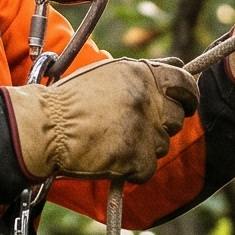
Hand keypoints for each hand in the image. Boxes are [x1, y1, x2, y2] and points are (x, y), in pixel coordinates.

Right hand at [1, 58, 198, 181]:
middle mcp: (147, 99)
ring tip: (114, 141)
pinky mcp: (136, 158)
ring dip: (144, 147)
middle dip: (161, 124)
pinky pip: (147, 169)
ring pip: (162, 145)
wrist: (45, 128)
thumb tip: (180, 65)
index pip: (185, 84)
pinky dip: (132, 169)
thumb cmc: (71, 100)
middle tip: (136, 127)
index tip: (186, 104)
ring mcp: (144, 129)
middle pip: (176, 118)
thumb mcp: (109, 73)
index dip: (189, 96)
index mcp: (142, 74)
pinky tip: (111, 158)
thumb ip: (146, 71)